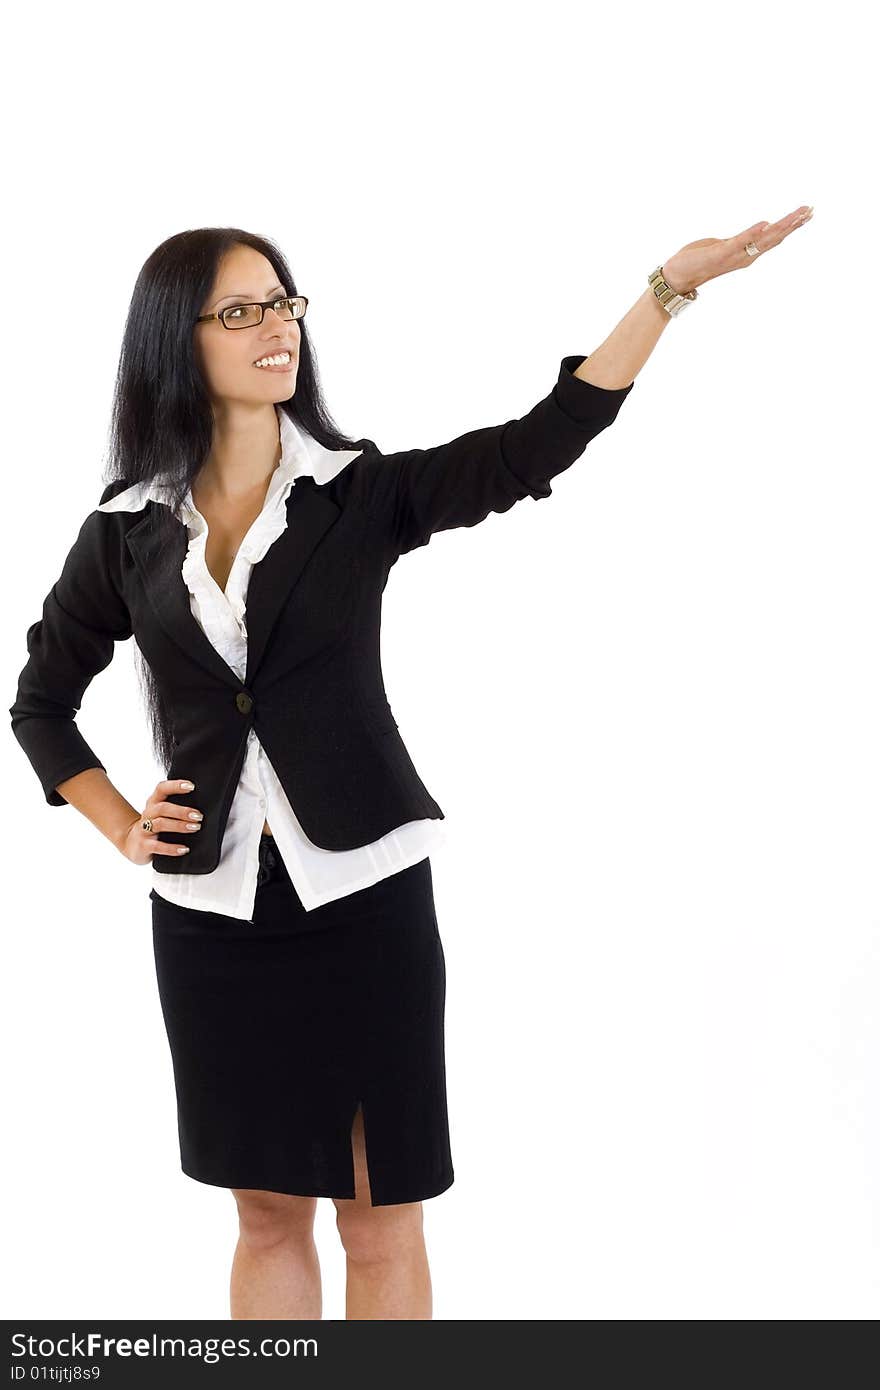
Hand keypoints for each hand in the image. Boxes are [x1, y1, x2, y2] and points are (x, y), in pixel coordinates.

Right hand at [119, 778, 203, 863]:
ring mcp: (144, 830)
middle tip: (198, 816)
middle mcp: (148, 814)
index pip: (162, 789)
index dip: (175, 786)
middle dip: (182, 811)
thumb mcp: (160, 813)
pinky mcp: (143, 846)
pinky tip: (184, 849)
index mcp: (153, 803)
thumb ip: (175, 807)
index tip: (191, 786)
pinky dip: (172, 848)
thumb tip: (200, 807)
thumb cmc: (153, 826)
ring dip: (180, 826)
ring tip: (195, 828)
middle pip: (163, 808)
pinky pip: (158, 846)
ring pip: (161, 824)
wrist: (132, 844)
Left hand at [661, 204, 813, 294]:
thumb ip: (740, 241)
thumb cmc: (698, 261)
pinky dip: (752, 233)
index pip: (774, 237)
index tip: (808, 213)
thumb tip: (754, 233)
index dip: (791, 225)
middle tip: (811, 210)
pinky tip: (765, 224)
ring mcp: (734, 256)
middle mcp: (744, 256)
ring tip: (796, 215)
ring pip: (762, 240)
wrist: (677, 277)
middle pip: (774, 238)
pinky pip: (739, 242)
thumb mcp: (723, 247)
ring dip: (780, 227)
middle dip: (793, 224)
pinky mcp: (720, 254)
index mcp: (746, 252)